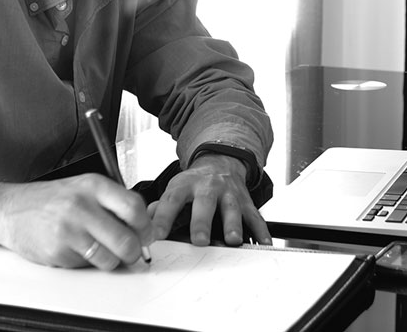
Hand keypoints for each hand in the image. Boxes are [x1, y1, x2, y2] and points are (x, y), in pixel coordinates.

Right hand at [0, 175, 154, 269]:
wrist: (11, 209)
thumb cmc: (51, 199)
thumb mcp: (84, 188)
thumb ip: (112, 202)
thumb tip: (142, 225)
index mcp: (93, 185)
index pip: (134, 207)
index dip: (146, 226)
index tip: (147, 234)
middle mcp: (82, 205)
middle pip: (126, 239)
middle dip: (134, 251)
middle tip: (132, 252)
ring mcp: (69, 229)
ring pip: (109, 258)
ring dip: (111, 261)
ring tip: (101, 250)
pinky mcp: (58, 251)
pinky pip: (86, 265)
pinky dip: (87, 263)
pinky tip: (76, 249)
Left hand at [148, 153, 271, 246]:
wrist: (220, 162)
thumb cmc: (195, 183)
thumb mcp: (175, 187)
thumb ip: (159, 206)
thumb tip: (144, 222)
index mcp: (186, 185)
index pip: (172, 200)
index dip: (163, 217)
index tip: (156, 235)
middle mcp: (208, 187)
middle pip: (205, 203)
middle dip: (202, 222)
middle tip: (199, 240)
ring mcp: (229, 194)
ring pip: (232, 208)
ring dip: (233, 224)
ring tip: (233, 240)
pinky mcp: (246, 202)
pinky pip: (255, 217)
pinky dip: (261, 231)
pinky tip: (262, 243)